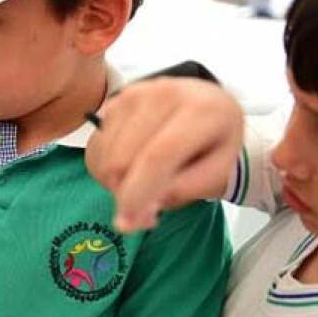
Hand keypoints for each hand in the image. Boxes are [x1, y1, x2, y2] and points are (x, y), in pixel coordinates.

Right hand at [87, 78, 242, 231]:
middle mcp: (165, 94)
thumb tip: (143, 207)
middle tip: (142, 211)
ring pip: (108, 154)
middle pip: (124, 158)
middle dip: (124, 193)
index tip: (127, 223)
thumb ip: (185, 190)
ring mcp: (136, 94)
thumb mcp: (217, 170)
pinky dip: (110, 167)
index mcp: (202, 111)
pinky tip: (133, 167)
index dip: (138, 193)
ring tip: (143, 184)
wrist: (207, 103)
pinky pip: (100, 145)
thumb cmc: (214, 139)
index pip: (158, 156)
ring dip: (116, 182)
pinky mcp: (118, 100)